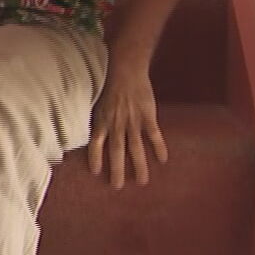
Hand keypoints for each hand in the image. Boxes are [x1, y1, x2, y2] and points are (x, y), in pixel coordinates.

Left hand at [88, 66, 166, 188]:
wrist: (126, 67)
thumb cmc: (109, 82)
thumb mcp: (96, 101)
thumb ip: (97, 118)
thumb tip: (92, 131)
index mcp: (102, 120)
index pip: (96, 144)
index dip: (95, 158)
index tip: (96, 173)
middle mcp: (116, 124)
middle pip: (116, 152)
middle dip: (117, 171)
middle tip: (117, 186)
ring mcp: (132, 121)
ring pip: (135, 148)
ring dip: (139, 166)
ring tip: (142, 181)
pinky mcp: (147, 116)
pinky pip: (153, 135)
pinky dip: (158, 147)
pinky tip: (163, 160)